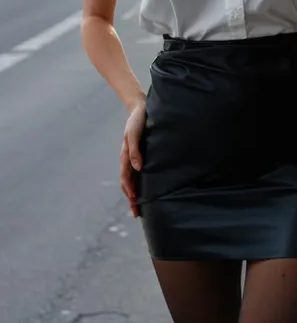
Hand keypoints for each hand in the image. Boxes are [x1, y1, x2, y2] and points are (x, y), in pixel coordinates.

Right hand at [120, 100, 146, 217]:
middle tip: (136, 213)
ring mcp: (134, 157)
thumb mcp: (134, 134)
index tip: (135, 202)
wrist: (140, 108)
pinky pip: (139, 172)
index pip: (126, 178)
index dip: (130, 191)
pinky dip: (140, 183)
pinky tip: (146, 189)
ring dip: (135, 194)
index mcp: (125, 156)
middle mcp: (129, 159)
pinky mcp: (141, 154)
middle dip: (131, 198)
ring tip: (139, 207)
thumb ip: (134, 150)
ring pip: (133, 180)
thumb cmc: (137, 121)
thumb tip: (138, 168)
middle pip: (128, 183)